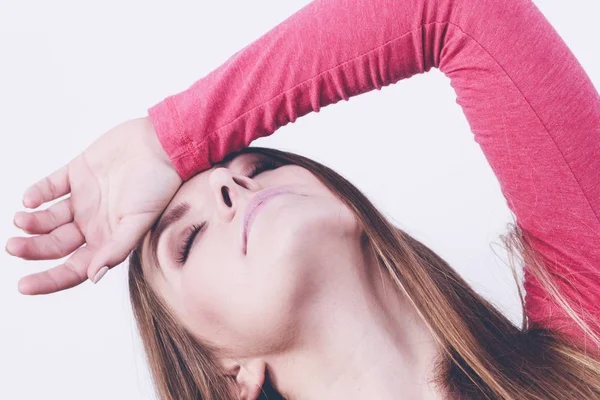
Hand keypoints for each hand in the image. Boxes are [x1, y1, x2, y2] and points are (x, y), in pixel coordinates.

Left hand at [6, 117, 182, 293]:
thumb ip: (117, 248)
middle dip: (33, 249)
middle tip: (12, 246)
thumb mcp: (141, 220)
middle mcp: (93, 222)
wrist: (162, 144)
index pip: (75, 268)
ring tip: (20, 220)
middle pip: (55, 244)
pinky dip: (37, 194)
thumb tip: (94, 276)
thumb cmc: (160, 185)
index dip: (50, 280)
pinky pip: (50, 187)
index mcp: (108, 239)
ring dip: (31, 223)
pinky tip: (30, 200)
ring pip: (48, 218)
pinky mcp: (77, 173)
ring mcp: (84, 198)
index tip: (23, 286)